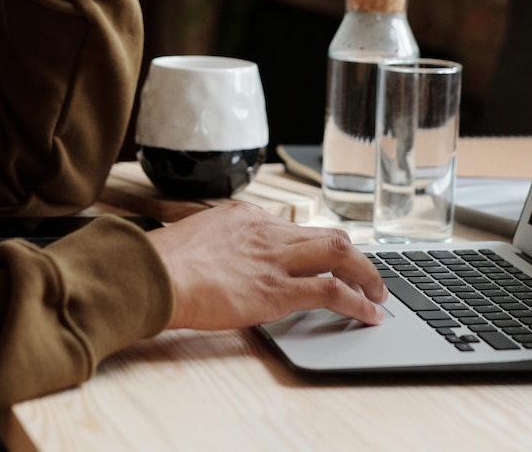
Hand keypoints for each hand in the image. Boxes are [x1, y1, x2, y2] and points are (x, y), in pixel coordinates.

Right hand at [146, 204, 387, 329]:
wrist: (153, 275)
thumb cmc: (161, 264)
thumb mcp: (194, 239)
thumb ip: (217, 246)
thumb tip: (220, 263)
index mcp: (244, 216)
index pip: (294, 228)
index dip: (317, 248)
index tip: (326, 261)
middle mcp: (265, 231)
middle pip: (328, 235)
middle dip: (355, 256)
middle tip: (368, 276)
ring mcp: (274, 259)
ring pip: (341, 255)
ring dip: (367, 276)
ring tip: (379, 295)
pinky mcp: (277, 290)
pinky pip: (332, 292)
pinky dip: (358, 303)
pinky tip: (369, 315)